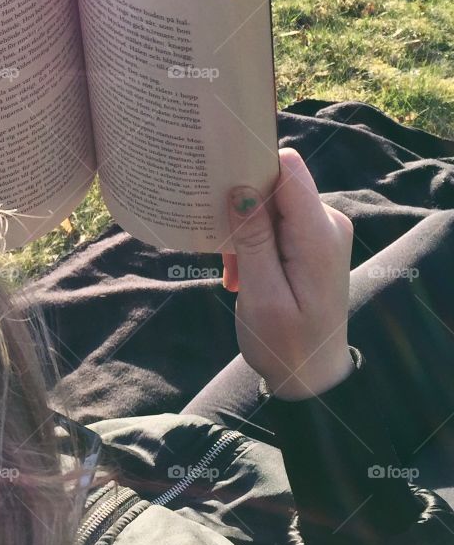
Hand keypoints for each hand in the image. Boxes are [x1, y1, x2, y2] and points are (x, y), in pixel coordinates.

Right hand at [221, 148, 354, 400]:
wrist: (313, 378)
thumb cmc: (286, 344)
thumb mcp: (262, 296)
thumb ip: (253, 239)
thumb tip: (240, 187)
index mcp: (318, 234)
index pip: (288, 169)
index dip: (251, 166)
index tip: (218, 183)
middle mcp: (327, 223)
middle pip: (276, 185)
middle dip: (242, 208)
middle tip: (225, 251)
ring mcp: (322, 232)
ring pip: (271, 205)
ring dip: (245, 231)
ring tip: (236, 272)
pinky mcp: (312, 242)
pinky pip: (276, 223)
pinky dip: (254, 242)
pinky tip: (244, 274)